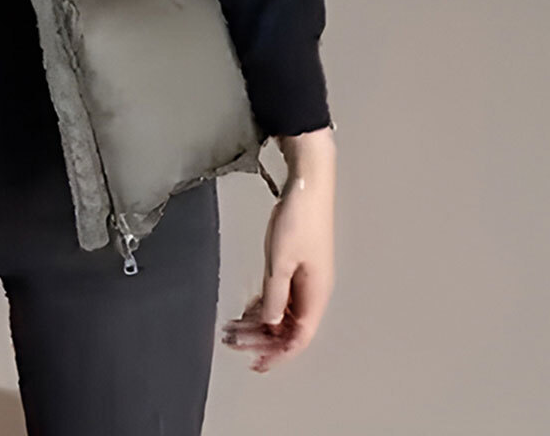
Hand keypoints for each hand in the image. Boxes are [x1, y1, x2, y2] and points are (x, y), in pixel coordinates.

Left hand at [220, 163, 334, 373]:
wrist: (308, 184)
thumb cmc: (299, 218)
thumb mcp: (280, 260)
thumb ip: (274, 295)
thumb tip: (268, 323)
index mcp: (315, 294)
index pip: (297, 338)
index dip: (277, 355)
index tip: (255, 364)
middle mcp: (313, 290)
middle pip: (288, 328)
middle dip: (261, 339)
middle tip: (233, 342)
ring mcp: (306, 277)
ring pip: (282, 312)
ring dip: (260, 321)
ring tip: (234, 327)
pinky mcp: (298, 264)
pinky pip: (281, 295)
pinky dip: (264, 303)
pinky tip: (248, 307)